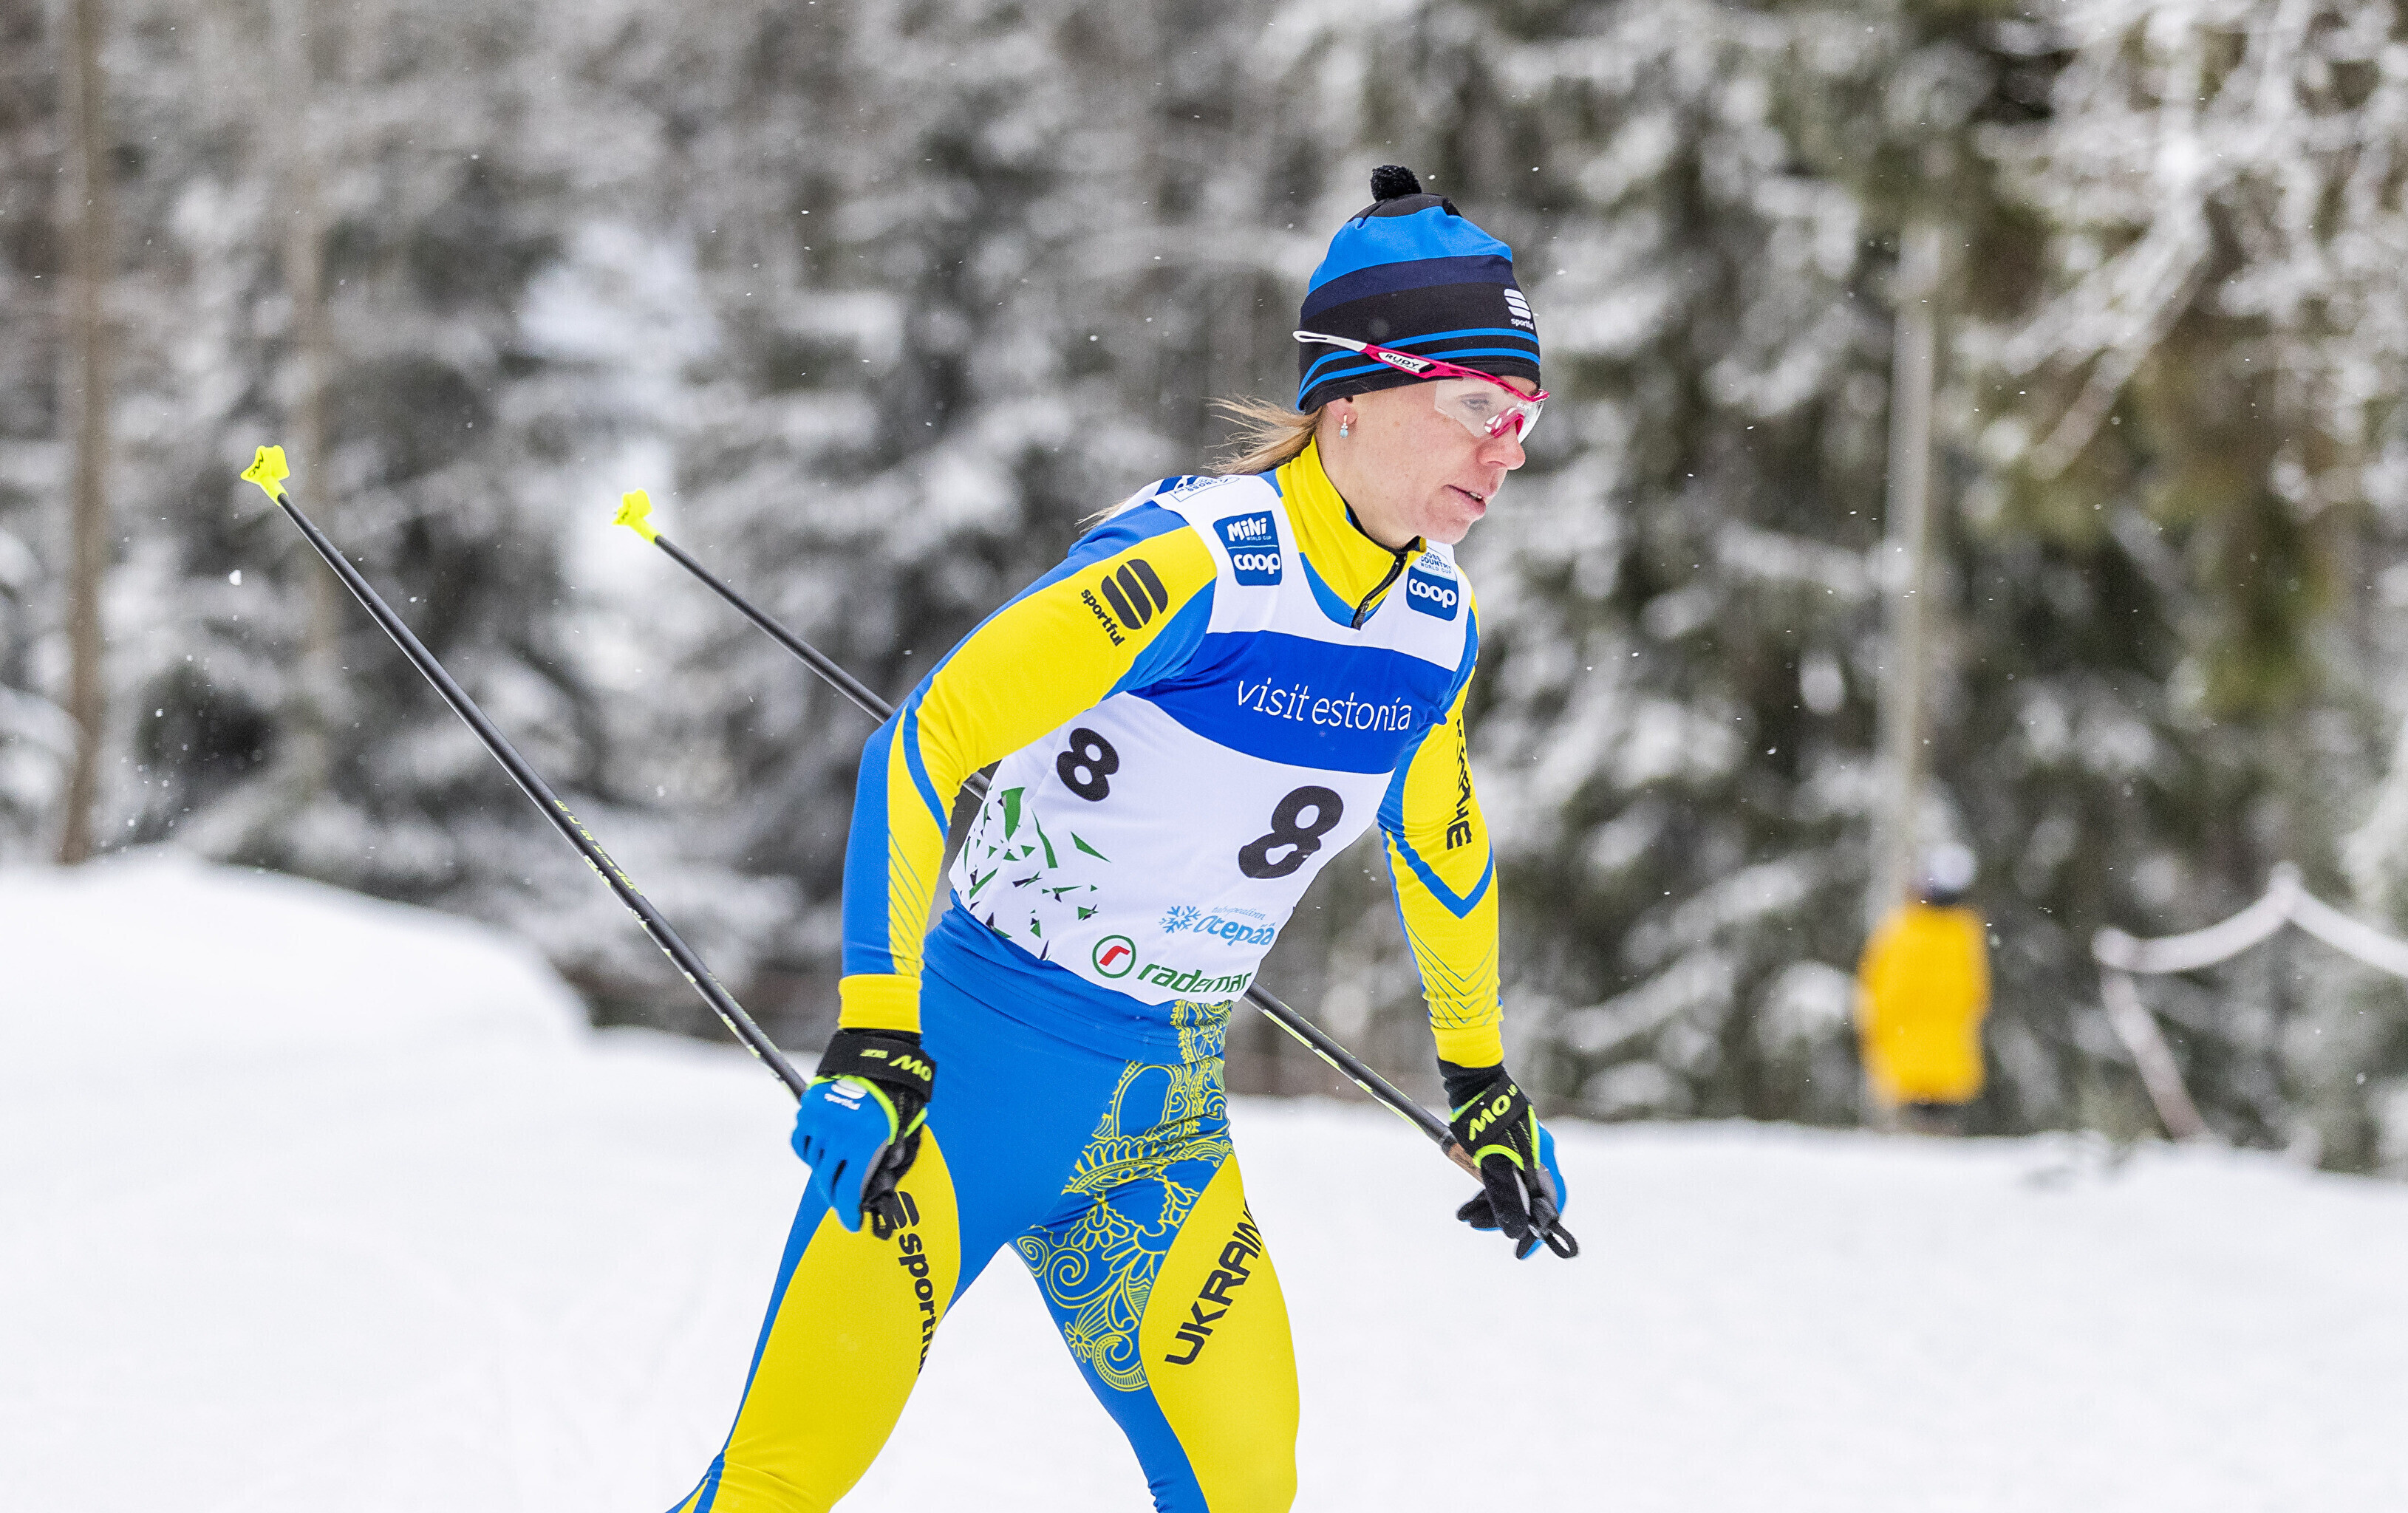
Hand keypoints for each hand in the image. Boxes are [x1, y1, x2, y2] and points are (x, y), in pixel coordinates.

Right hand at [791, 1029, 935, 1236]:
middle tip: (843, 1203)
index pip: (849, 1192)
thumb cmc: (896, 1094)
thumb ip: (890, 1159)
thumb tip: (879, 1189)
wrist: (877, 1055)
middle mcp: (839, 1136)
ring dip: (823, 1171)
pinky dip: (809, 1150)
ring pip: (814, 1163)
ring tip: (836, 1168)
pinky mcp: (808, 1109)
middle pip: (829, 1181)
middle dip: (836, 1198)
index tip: (852, 1224)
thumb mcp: (902, 1129)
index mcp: (865, 1143)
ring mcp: (821, 1122)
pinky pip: (802, 1142)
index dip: (849, 1214)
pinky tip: (821, 1151)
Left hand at [1442, 1061, 1576, 1259]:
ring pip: (1509, 1187)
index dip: (1538, 1232)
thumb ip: (1505, 1199)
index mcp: (1542, 1161)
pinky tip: (1467, 1202)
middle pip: (1526, 1197)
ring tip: (1464, 1217)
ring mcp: (1520, 1150)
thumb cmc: (1484, 1121)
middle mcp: (1537, 1156)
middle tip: (1477, 1227)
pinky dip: (1484, 1188)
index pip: (1550, 1204)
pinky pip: (1499, 1174)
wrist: (1472, 1081)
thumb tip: (1517, 1232)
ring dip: (1488, 1204)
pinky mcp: (1503, 1143)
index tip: (1521, 1251)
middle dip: (1501, 1217)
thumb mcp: (1492, 1164)